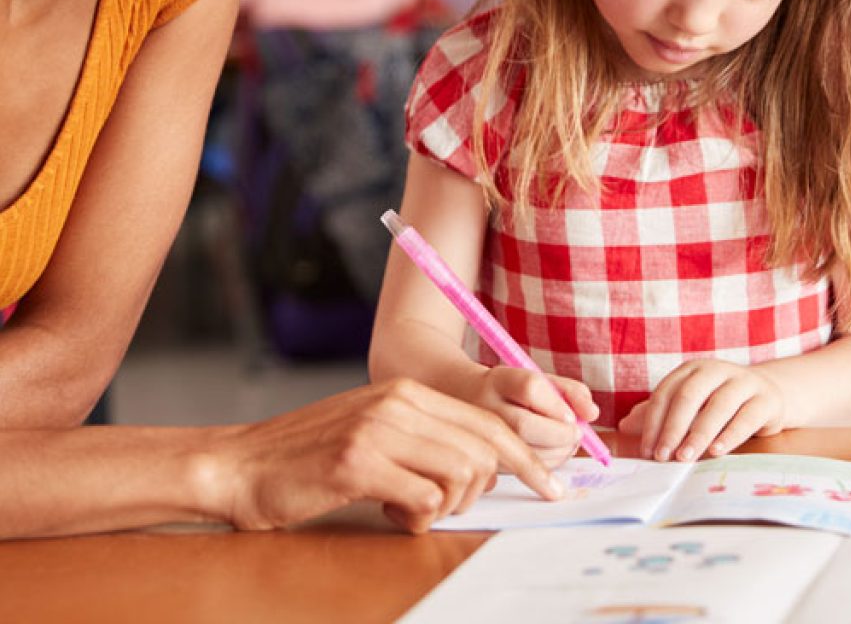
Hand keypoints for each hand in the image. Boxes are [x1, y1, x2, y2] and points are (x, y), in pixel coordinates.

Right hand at [211, 378, 563, 532]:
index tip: (550, 488)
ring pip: (461, 474)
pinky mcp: (358, 463)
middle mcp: (400, 402)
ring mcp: (379, 430)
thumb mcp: (375, 429)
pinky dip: (415, 519)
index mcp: (409, 391)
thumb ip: (425, 438)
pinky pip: (424, 500)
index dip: (527, 459)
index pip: (489, 423)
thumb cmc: (310, 456)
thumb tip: (485, 467)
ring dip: (445, 506)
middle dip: (487, 490)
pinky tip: (386, 513)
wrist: (240, 465)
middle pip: (485, 448)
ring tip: (408, 508)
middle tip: (452, 508)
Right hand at [460, 365, 599, 467]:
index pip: (530, 387)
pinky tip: (553, 455)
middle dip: (560, 435)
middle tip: (577, 435)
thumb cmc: (513, 391)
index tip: (573, 416)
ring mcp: (480, 435)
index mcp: (500, 379)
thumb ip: (570, 391)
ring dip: (557, 453)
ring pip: (522, 451)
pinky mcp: (485, 459)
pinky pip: (519, 469)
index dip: (557, 405)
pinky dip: (546, 466)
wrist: (466, 399)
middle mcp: (485, 406)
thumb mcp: (538, 380)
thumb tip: (592, 413)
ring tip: (568, 444)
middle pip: (524, 424)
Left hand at [617, 360, 783, 461]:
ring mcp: (743, 382)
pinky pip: (746, 417)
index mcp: (691, 369)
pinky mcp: (765, 399)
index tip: (646, 450)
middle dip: (673, 428)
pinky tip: (716, 452)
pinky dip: (730, 435)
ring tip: (685, 458)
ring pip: (718, 406)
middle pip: (689, 396)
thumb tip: (625, 427)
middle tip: (663, 456)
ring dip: (699, 434)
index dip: (653, 421)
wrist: (768, 394)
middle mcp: (715, 370)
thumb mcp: (690, 405)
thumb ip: (660, 413)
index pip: (666, 393)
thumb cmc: (719, 402)